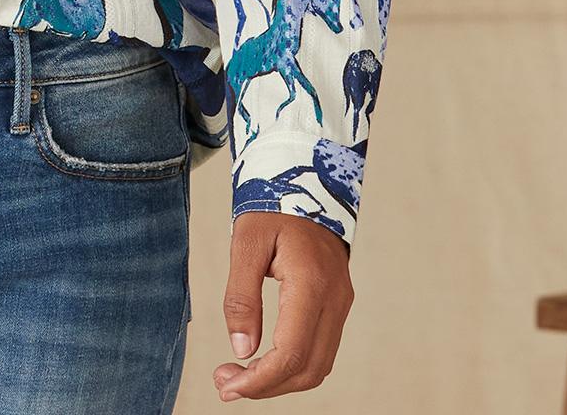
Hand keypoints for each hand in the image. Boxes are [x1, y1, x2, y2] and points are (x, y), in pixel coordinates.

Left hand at [213, 211, 353, 400]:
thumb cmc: (273, 207)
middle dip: (266, 386)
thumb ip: (241, 297)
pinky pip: (320, 350)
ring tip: (239, 376)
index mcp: (311, 283)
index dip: (259, 380)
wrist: (307, 180)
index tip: (227, 386)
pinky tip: (264, 361)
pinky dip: (293, 365)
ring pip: (317, 365)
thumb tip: (241, 351)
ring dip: (280, 380)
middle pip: (307, 369)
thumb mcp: (246, 242)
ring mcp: (341, 304)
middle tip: (225, 385)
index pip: (290, 352)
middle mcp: (335, 299)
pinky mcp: (338, 305)